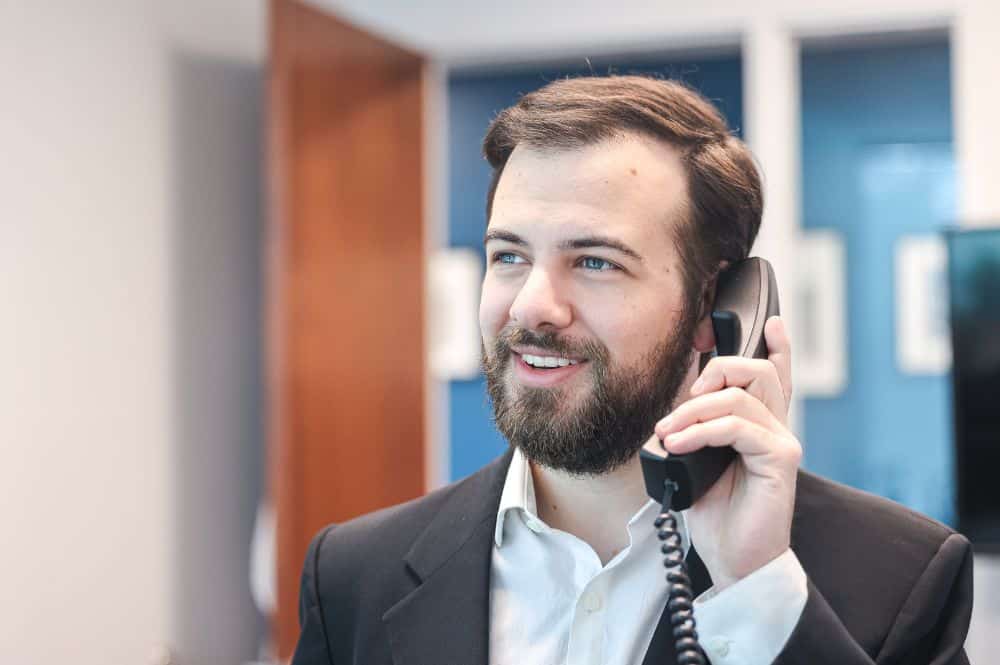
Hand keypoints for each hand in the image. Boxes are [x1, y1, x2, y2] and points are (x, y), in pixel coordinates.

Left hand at [653, 315, 800, 591]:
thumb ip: (694, 428)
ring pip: (740, 395)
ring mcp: (782, 441)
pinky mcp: (780, 459)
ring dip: (693, 410)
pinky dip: (702, 431)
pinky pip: (739, 426)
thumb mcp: (696, 460)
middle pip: (756, 370)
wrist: (734, 559)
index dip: (778, 346)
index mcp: (760, 425)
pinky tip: (679, 445)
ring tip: (667, 434)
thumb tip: (671, 411)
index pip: (775, 376)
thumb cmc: (716, 512)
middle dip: (713, 372)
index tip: (773, 321)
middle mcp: (777, 427)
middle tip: (681, 404)